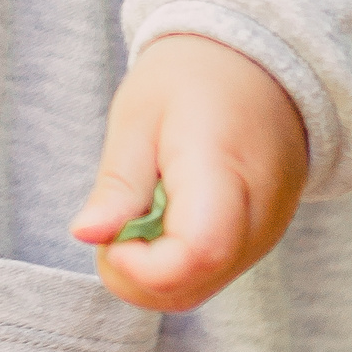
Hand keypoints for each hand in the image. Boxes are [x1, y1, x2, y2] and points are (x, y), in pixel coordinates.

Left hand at [70, 34, 308, 312]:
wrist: (258, 63)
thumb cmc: (192, 80)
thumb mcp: (139, 116)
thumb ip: (118, 183)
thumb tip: (84, 234)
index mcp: (223, 169)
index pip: (196, 253)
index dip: (142, 266)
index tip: (111, 238)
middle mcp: (257, 213)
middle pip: (193, 284)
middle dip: (135, 274)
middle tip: (116, 221)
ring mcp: (267, 232)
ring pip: (200, 288)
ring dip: (153, 270)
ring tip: (142, 210)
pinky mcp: (264, 239)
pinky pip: (214, 273)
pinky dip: (177, 263)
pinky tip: (167, 217)